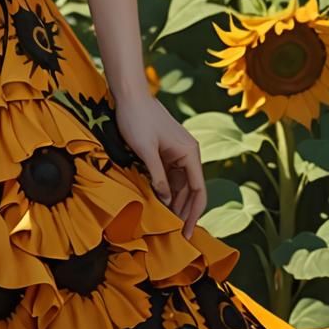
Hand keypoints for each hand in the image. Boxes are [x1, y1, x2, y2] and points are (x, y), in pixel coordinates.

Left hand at [112, 91, 206, 239]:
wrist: (129, 93)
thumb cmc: (137, 118)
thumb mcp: (145, 150)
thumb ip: (157, 176)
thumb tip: (165, 201)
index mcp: (189, 153)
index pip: (198, 190)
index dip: (193, 213)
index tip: (186, 232)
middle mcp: (188, 153)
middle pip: (191, 189)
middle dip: (184, 211)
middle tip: (176, 234)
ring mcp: (177, 151)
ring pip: (180, 183)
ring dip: (175, 202)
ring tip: (167, 222)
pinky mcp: (165, 149)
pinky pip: (170, 174)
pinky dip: (166, 189)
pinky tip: (159, 202)